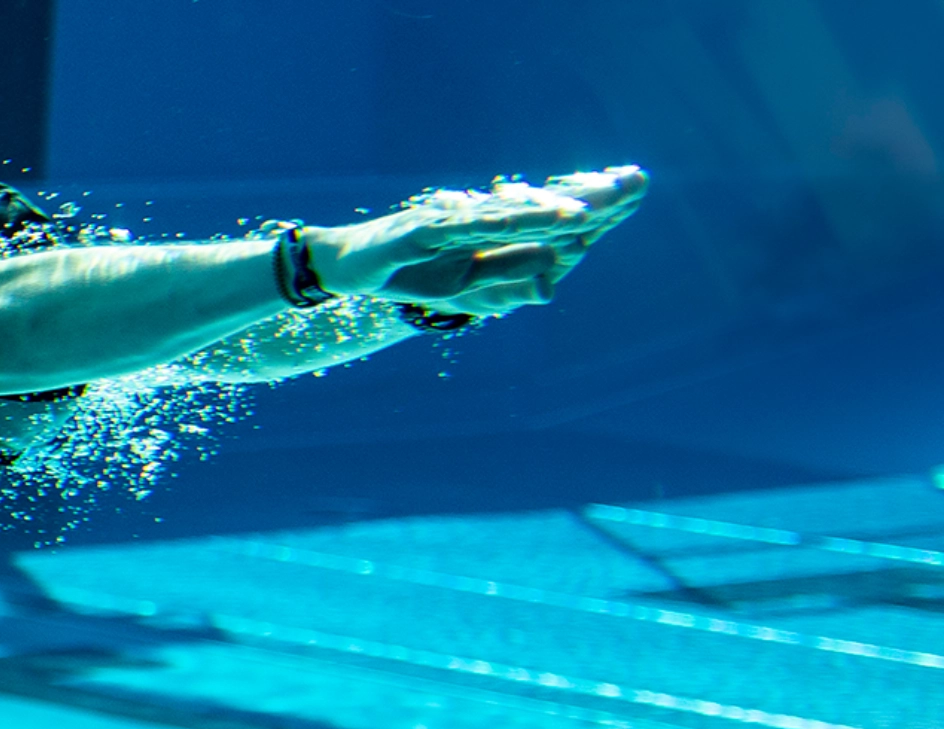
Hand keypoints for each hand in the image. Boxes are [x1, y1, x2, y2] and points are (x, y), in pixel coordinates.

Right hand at [302, 166, 648, 315]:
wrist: (352, 268)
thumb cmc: (411, 274)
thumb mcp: (468, 287)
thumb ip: (509, 276)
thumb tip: (552, 282)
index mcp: (494, 229)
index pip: (547, 218)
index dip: (587, 206)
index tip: (632, 192)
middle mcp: (477, 215)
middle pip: (536, 205)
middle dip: (581, 197)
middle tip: (631, 183)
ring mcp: (449, 219)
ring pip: (503, 214)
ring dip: (541, 211)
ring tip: (581, 212)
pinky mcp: (421, 229)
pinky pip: (459, 228)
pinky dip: (487, 224)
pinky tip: (511, 222)